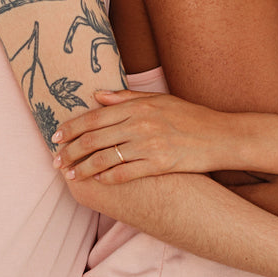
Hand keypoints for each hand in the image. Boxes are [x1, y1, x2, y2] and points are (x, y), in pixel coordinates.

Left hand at [51, 89, 229, 182]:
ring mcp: (149, 145)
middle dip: (70, 151)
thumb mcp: (161, 100)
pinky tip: (97, 181)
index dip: (71, 127)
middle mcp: (141, 123)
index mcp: (139, 105)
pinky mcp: (159, 165)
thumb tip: (97, 95)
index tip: (55, 135)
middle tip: (56, 160)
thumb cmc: (191, 117)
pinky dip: (107, 178)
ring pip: (104, 159)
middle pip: (94, 139)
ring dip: (82, 169)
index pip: (95, 116)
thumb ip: (128, 98)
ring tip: (71, 175)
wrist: (221, 136)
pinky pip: (124, 173)